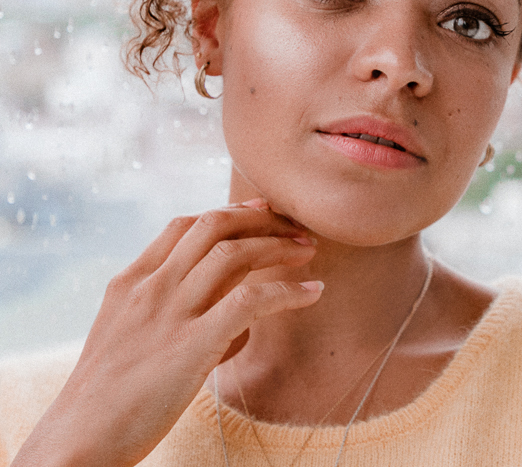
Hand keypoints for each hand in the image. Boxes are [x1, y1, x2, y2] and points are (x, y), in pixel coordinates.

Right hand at [11, 199, 322, 466]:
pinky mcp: (191, 345)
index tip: (262, 212)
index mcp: (130, 282)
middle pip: (213, 227)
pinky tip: (313, 294)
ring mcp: (170, 314)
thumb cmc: (107, 399)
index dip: (229, 213)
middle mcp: (150, 288)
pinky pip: (251, 301)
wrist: (77, 440)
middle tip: (295, 228)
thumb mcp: (127, 339)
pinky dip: (288, 292)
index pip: (184, 226)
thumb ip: (173, 317)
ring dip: (278, 247)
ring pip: (234, 255)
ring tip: (308, 251)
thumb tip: (235, 321)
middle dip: (261, 220)